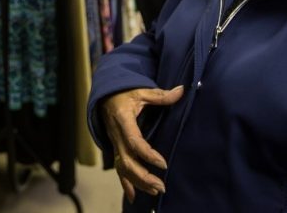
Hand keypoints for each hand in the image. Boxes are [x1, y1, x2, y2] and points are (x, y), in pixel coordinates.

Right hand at [101, 85, 184, 202]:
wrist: (104, 97)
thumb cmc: (124, 93)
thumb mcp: (141, 91)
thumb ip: (161, 95)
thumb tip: (182, 90)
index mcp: (123, 120)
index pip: (134, 141)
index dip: (147, 154)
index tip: (163, 164)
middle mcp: (116, 135)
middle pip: (127, 161)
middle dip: (143, 176)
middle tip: (161, 186)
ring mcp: (115, 144)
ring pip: (123, 168)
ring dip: (138, 182)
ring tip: (155, 191)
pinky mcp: (116, 149)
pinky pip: (118, 169)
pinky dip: (125, 183)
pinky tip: (133, 197)